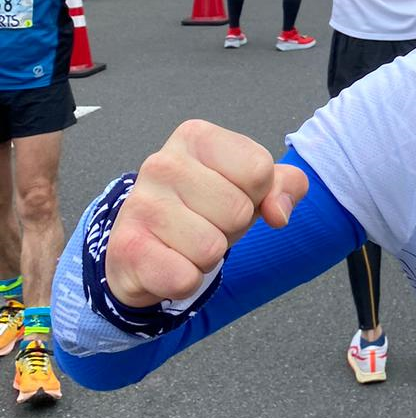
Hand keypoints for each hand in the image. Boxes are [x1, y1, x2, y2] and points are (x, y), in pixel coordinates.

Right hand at [106, 120, 308, 308]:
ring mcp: (140, 203)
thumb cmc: (205, 209)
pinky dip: (186, 281)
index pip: (260, 170)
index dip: (257, 194)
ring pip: (212, 248)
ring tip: (187, 242)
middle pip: (239, 211)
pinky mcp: (127, 247)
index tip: (232, 195)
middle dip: (232, 228)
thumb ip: (286, 186)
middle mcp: (163, 163)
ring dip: (208, 256)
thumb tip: (279, 213)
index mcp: (197, 137)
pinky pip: (184, 278)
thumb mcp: (253, 188)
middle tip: (207, 223)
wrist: (146, 247)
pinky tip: (169, 263)